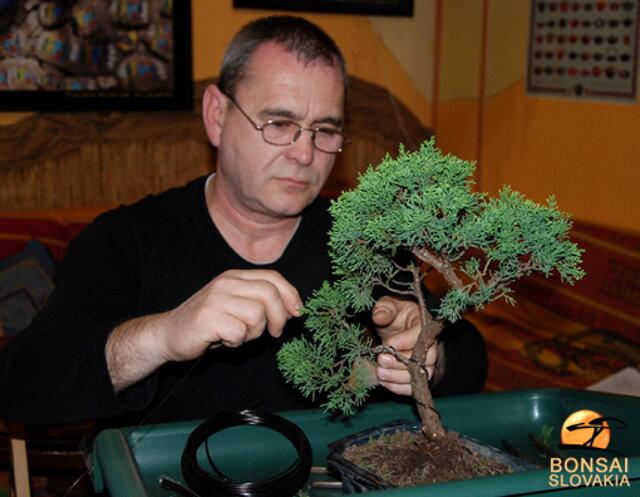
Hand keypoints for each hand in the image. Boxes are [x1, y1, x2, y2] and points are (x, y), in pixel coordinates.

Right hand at [107, 269, 301, 391]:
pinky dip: (237, 341)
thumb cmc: (208, 323)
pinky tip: (224, 340)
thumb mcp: (236, 306)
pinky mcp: (207, 318)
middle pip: (269, 294)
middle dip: (279, 317)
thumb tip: (294, 309)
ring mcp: (215, 299)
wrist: (168, 334)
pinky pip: (239, 331)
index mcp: (234, 277)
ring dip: (254, 332)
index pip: (273, 278)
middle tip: (274, 333)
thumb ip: (261, 303)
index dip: (290, 295)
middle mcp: (225, 283)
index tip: (297, 313)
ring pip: (257, 314)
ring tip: (239, 335)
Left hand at [371, 296, 437, 395]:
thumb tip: (379, 316)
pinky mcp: (419, 376)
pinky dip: (398, 387)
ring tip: (380, 372)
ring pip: (421, 375)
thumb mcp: (389, 306)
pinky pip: (414, 387)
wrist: (398, 329)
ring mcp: (427, 362)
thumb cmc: (396, 316)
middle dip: (401, 362)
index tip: (389, 343)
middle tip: (381, 359)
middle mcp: (430, 345)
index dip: (406, 340)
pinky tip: (384, 382)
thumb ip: (385, 308)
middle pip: (425, 358)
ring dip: (398, 377)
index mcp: (424, 324)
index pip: (422, 334)